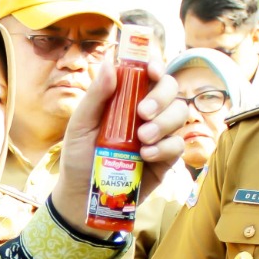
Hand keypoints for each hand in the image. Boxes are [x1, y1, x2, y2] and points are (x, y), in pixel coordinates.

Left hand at [50, 58, 186, 237]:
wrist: (83, 195)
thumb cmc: (79, 156)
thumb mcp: (81, 124)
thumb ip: (96, 96)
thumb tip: (109, 63)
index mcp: (126, 99)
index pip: (150, 75)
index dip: (156, 68)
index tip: (152, 71)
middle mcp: (147, 113)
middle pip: (171, 91)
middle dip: (161, 97)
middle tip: (142, 113)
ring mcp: (159, 135)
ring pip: (179, 115)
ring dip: (164, 122)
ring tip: (142, 138)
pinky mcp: (166, 159)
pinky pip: (178, 145)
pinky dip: (165, 147)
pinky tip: (146, 154)